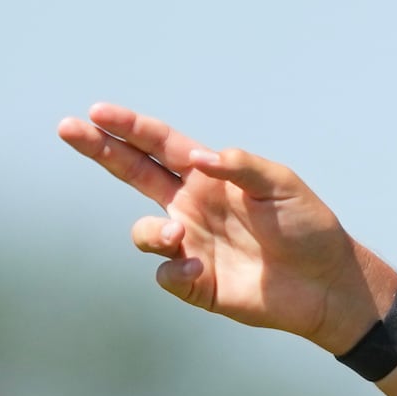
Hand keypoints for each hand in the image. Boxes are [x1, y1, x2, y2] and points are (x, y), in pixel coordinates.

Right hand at [54, 103, 380, 351]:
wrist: (329, 283)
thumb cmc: (307, 226)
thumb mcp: (281, 185)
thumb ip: (241, 165)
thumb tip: (200, 159)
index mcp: (208, 176)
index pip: (159, 145)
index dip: (128, 127)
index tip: (97, 112)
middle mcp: (191, 206)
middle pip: (132, 174)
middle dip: (100, 150)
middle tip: (68, 128)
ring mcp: (191, 245)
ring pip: (144, 233)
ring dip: (151, 232)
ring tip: (176, 235)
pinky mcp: (198, 283)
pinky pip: (167, 275)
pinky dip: (174, 270)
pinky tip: (197, 267)